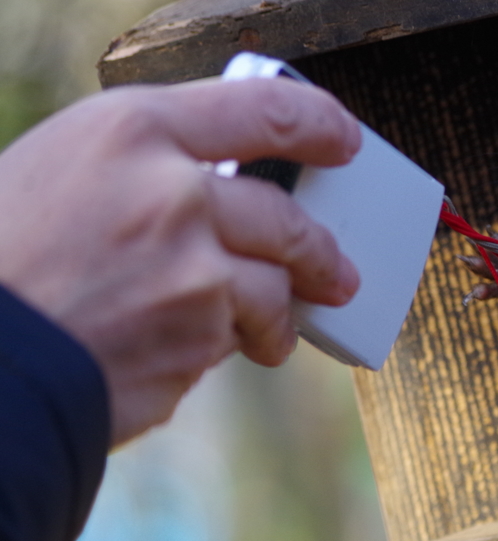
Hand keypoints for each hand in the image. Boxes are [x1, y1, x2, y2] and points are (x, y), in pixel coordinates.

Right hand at [0, 77, 361, 444]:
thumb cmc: (5, 259)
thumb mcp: (63, 170)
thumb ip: (147, 170)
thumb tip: (221, 189)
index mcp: (131, 131)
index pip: (263, 111)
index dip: (319, 123)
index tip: (344, 140)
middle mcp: (173, 193)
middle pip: (287, 217)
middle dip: (323, 253)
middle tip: (338, 272)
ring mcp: (193, 271)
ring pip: (275, 288)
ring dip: (281, 317)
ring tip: (274, 336)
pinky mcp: (197, 340)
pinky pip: (235, 339)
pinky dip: (227, 348)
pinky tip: (195, 352)